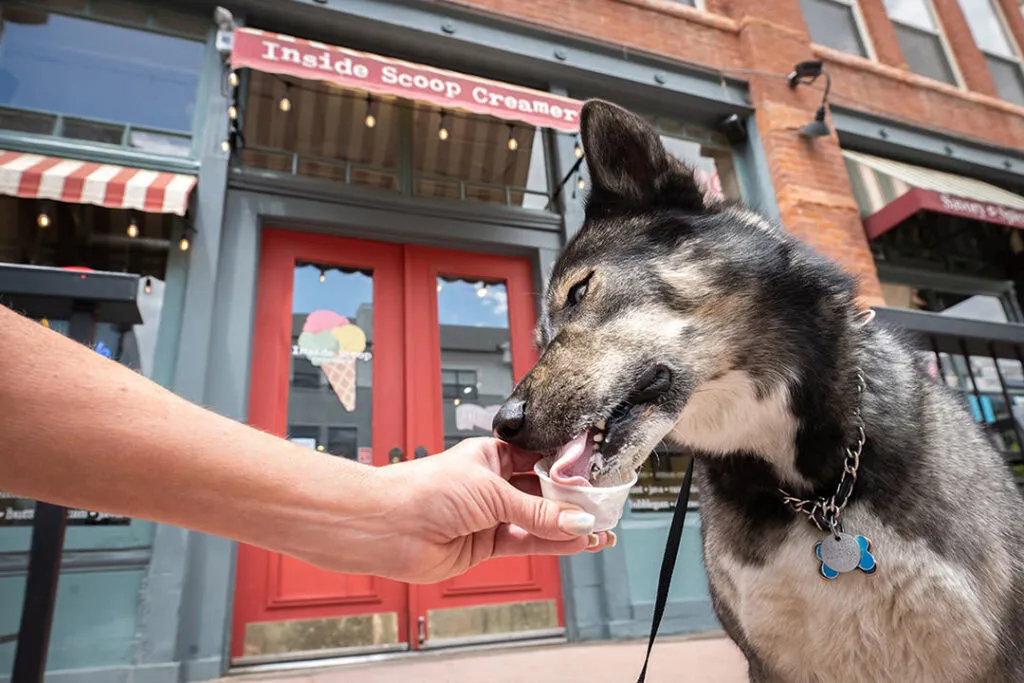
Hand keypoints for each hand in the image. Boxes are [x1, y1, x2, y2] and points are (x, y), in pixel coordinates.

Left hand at [362, 437, 614, 582]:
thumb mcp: (491, 491)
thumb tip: (577, 519)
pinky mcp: (485, 544)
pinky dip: (551, 544)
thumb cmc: (425, 490)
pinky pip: (527, 542)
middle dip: (572, 500)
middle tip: (605, 506)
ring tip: (601, 530)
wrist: (386, 526)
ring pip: (538, 520)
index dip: (566, 468)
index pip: (539, 458)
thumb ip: (537, 510)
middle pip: (542, 492)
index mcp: (491, 455)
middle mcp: (492, 484)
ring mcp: (489, 516)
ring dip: (568, 526)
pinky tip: (576, 543)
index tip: (595, 475)